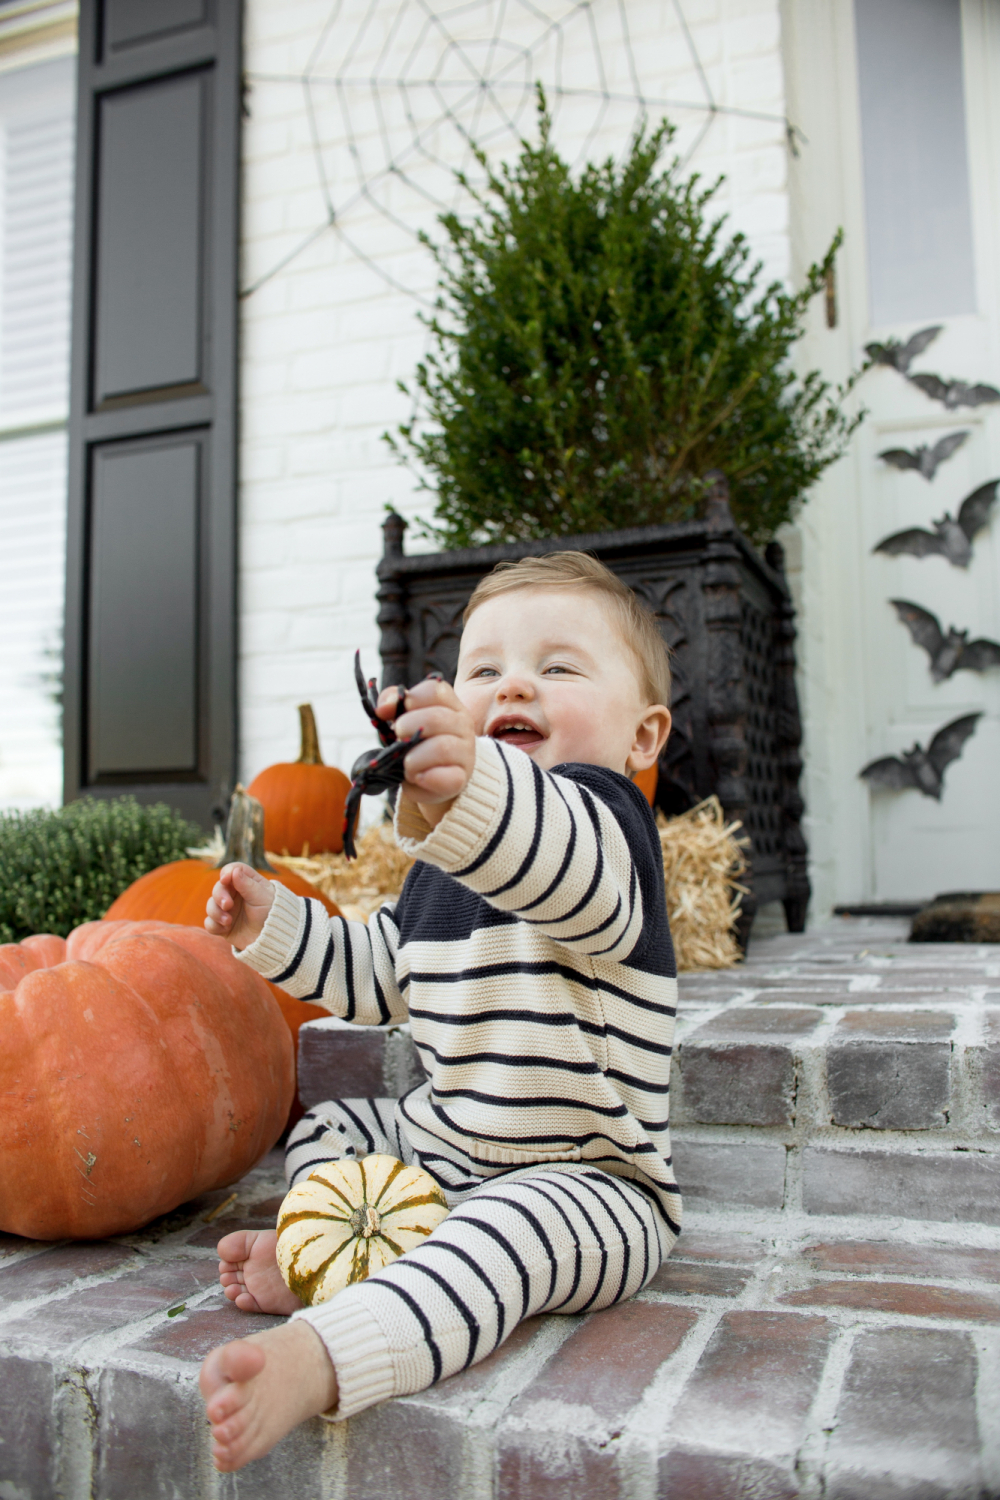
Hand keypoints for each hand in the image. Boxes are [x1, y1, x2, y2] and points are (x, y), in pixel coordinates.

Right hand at [205, 863, 275, 949]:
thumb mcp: (262, 897)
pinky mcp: (223, 925)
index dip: (226, 873)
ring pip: (211, 905)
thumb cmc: (273, 914)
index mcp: (247, 882)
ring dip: (216, 912)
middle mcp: (235, 894)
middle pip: (218, 888)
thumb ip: (247, 884)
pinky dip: (214, 925)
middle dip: (219, 895)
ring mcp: (228, 910)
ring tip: (228, 921)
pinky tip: (225, 929)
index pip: (232, 870)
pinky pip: (209, 923)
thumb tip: (233, 871)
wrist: (274, 939)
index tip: (225, 879)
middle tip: (227, 905)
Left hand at [378, 677, 476, 827]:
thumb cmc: (415, 744)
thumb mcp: (403, 719)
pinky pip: (449, 778)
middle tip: (398, 740)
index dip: (412, 699)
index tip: (398, 715)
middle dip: (406, 729)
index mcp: (450, 705)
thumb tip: (384, 708)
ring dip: (414, 758)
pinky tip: (417, 777)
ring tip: (406, 764)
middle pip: (436, 718)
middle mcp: (463, 725)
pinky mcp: (461, 778)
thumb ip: (392, 703)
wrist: (425, 780)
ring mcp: (465, 753)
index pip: (436, 690)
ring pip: (441, 748)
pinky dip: (426, 778)